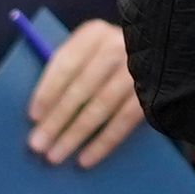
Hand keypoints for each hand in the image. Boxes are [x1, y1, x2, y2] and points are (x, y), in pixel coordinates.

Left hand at [26, 19, 143, 168]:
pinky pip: (123, 122)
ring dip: (74, 135)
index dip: (47, 92)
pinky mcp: (152, 92)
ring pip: (100, 107)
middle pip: (80, 88)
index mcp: (94, 33)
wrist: (161, 58)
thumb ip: (68, 72)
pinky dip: (103, 143)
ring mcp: (136, 70)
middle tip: (37, 144)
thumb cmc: (110, 61)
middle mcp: (117, 47)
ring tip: (55, 156)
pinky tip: (86, 159)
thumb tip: (40, 112)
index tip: (33, 117)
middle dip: (56, 120)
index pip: (65, 63)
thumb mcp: (89, 53)